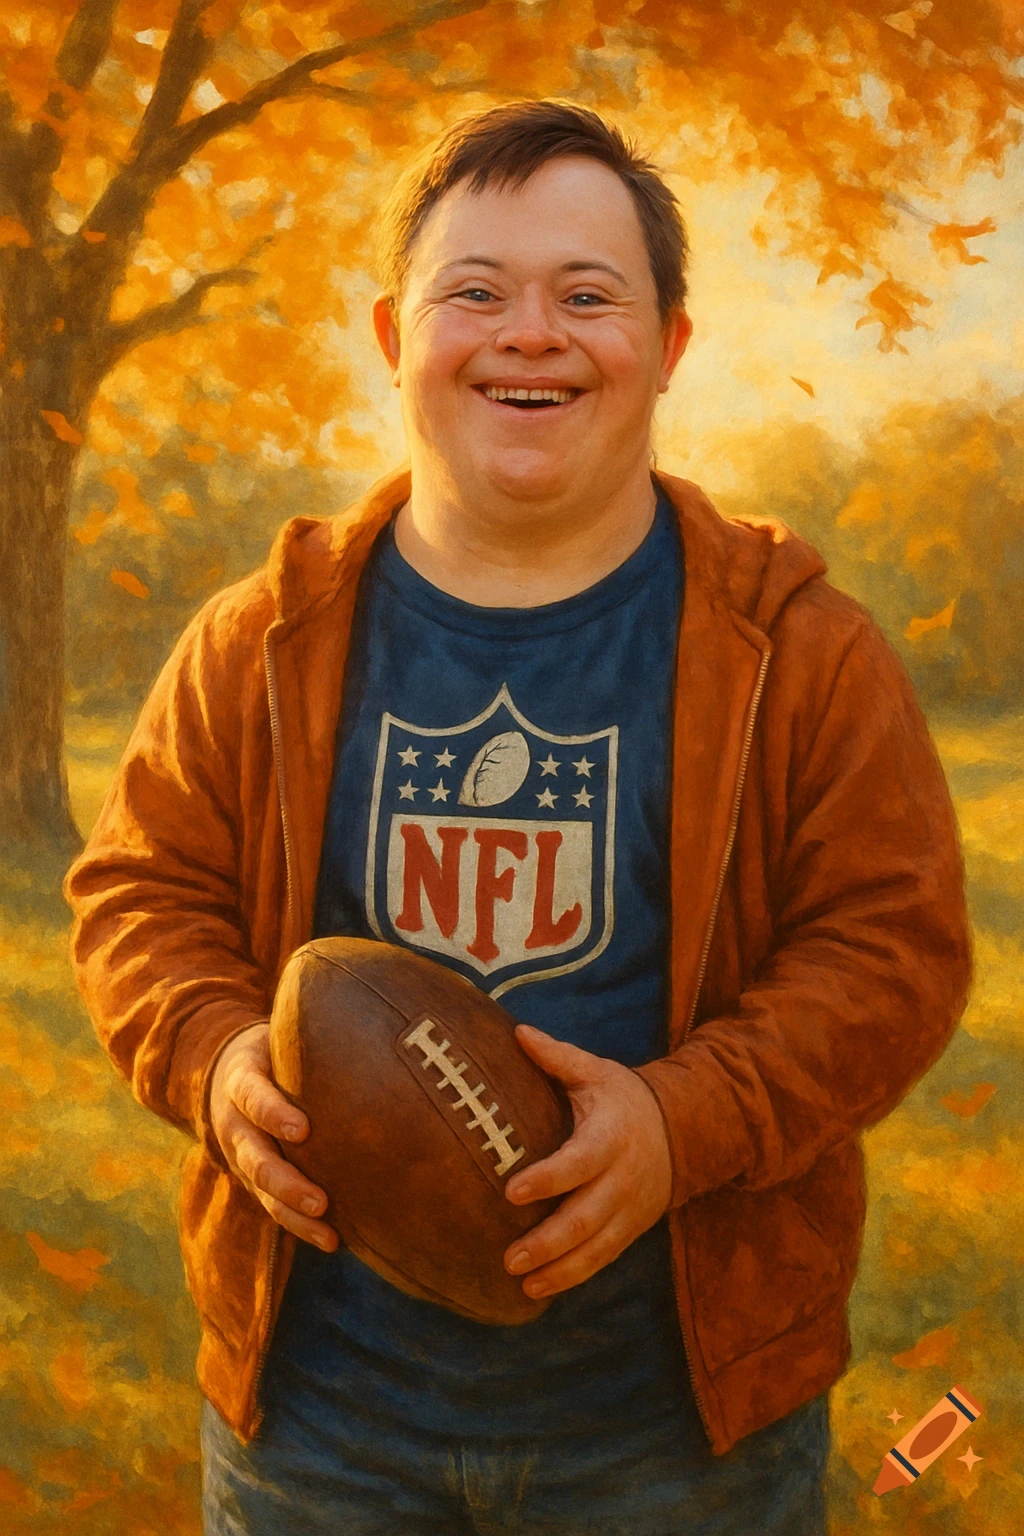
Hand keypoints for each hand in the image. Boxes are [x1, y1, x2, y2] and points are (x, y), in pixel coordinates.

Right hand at [208, 1023, 337, 1251]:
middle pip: (254, 1158)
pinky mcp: (253, 1180)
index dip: (273, 1113)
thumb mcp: (277, 1034)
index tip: (302, 1129)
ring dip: (292, 1213)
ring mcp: (242, 1156)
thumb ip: (306, 1034)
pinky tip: (333, 1239)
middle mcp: (235, 1124)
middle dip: (285, 1181)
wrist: (226, 1072)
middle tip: (320, 1199)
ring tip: (327, 1229)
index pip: (253, 1096)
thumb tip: (368, 1011)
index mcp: (240, 1080)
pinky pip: (273, 1207)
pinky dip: (299, 1226)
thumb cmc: (273, 1050)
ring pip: (261, 1191)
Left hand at [502, 1024, 671, 1297]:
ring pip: (596, 1247)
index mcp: (612, 1134)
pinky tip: (542, 1289)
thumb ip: (557, 1057)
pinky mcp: (631, 1228)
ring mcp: (630, 1208)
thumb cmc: (624, 1098)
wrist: (681, 1129)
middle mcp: (623, 1177)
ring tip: (523, 1282)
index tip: (511, 1191)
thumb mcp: (596, 1072)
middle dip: (548, 1241)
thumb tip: (516, 1032)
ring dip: (560, 1269)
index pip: (579, 1161)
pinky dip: (575, 1276)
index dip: (548, 1178)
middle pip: (587, 1217)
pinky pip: (604, 1258)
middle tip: (510, 1257)